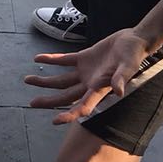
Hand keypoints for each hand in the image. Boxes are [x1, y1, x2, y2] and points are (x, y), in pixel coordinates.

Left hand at [24, 28, 150, 124]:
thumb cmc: (134, 55)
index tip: (55, 121)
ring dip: (45, 81)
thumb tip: (118, 91)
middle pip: (65, 96)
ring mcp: (85, 72)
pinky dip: (51, 59)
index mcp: (99, 88)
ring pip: (61, 80)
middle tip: (31, 104)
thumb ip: (122, 77)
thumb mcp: (129, 65)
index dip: (69, 115)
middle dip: (49, 101)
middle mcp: (90, 83)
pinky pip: (64, 60)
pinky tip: (38, 59)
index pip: (82, 106)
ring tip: (27, 80)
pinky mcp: (83, 58)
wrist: (135, 40)